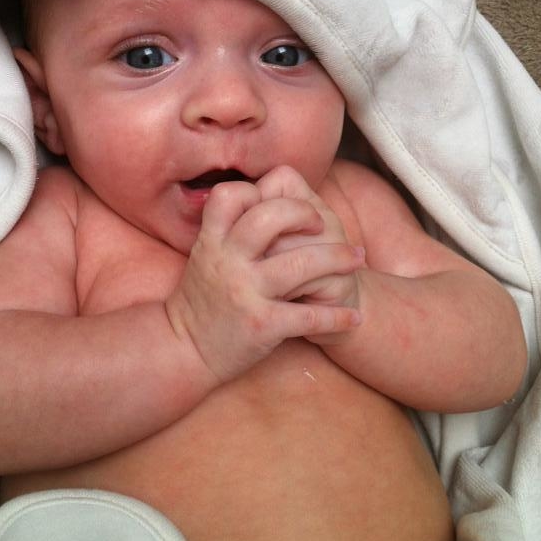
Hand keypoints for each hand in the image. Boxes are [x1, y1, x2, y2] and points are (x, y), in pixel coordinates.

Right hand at [165, 172, 361, 385]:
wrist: (184, 350)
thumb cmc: (203, 298)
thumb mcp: (206, 254)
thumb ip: (230, 226)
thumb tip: (264, 192)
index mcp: (213, 240)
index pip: (231, 194)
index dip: (258, 190)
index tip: (280, 202)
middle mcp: (227, 261)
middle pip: (271, 216)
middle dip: (305, 213)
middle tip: (322, 224)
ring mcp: (244, 292)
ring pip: (301, 263)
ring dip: (338, 259)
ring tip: (356, 259)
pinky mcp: (261, 324)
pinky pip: (309, 316)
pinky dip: (338, 317)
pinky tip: (353, 318)